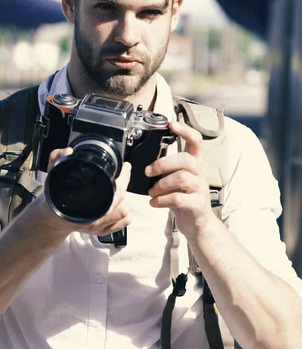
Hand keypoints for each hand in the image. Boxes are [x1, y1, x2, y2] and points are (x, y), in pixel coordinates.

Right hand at [47, 148, 131, 235]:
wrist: (51, 217)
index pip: (116, 192)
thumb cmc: (54, 196)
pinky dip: (124, 215)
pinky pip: (123, 223)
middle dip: (123, 184)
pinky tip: (117, 205)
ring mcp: (99, 227)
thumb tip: (68, 151)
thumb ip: (57, 159)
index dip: (123, 178)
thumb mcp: (53, 174)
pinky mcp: (102, 232)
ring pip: (125, 213)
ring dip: (123, 200)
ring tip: (117, 190)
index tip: (125, 167)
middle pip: (121, 200)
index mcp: (85, 207)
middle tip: (122, 173)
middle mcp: (94, 220)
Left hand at [145, 121, 214, 238]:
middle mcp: (201, 173)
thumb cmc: (184, 198)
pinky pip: (178, 198)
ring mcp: (201, 189)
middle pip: (185, 159)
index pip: (196, 141)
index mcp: (196, 163)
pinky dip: (162, 200)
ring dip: (161, 184)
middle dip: (163, 163)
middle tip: (148, 171)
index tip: (171, 124)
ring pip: (181, 177)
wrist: (198, 224)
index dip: (185, 130)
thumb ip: (169, 168)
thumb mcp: (177, 179)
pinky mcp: (198, 205)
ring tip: (152, 192)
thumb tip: (147, 161)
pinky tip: (154, 203)